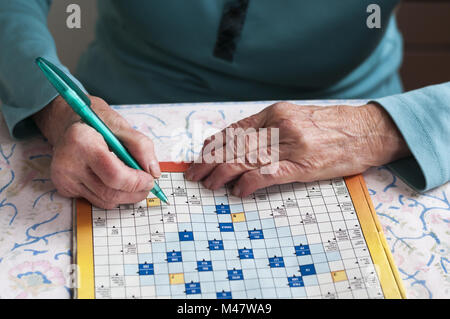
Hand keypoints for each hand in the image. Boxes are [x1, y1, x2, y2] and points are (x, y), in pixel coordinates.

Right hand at [33, 95, 160, 208]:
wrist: (70, 124)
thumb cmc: (98, 122)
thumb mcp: (122, 126)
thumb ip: (142, 147)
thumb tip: (154, 173)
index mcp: (82, 142)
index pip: (114, 175)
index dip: (136, 182)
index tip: (150, 180)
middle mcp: (68, 163)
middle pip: (110, 193)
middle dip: (135, 193)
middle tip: (148, 185)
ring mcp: (64, 178)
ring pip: (104, 201)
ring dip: (126, 196)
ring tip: (135, 183)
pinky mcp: (64, 188)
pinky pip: (96, 200)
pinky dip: (111, 195)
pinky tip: (115, 182)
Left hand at [185, 102, 409, 196]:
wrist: (368, 130)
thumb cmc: (330, 126)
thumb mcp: (295, 118)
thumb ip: (268, 129)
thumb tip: (238, 146)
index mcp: (275, 113)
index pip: (234, 130)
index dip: (212, 145)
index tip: (199, 157)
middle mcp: (279, 125)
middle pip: (235, 145)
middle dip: (209, 162)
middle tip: (194, 175)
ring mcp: (292, 145)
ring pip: (246, 158)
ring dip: (222, 173)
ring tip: (209, 185)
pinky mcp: (304, 165)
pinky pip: (269, 173)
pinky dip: (249, 182)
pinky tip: (238, 191)